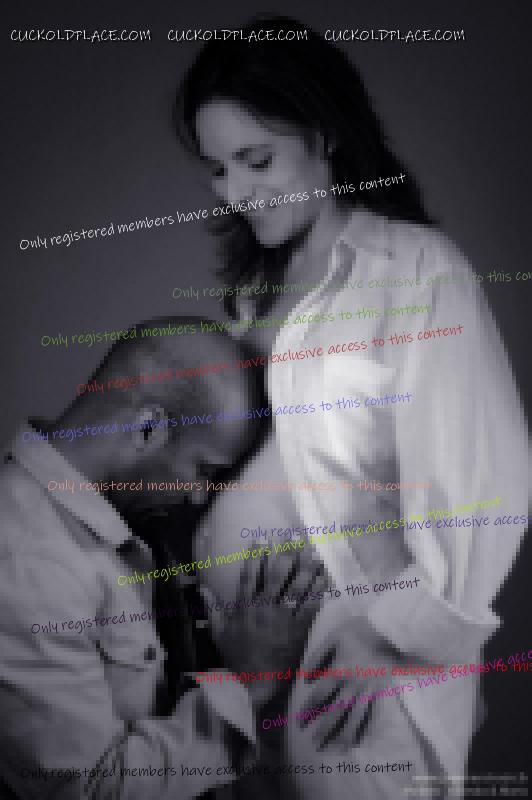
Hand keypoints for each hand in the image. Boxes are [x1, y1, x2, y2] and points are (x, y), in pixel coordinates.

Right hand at [216, 548, 324, 704]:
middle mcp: (264, 609)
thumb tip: (202, 588)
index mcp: (244, 608)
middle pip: (276, 576)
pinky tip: (324, 576)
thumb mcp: (220, 635)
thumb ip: (212, 610)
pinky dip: (318, 590)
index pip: (249, 576)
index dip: (255, 556)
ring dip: (305, 567)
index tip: (261, 539)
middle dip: (286, 554)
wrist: (261, 686)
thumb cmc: (240, 660)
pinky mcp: (301, 629)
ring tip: (312, 550)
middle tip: (294, 537)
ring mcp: (284, 618)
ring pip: (296, 587)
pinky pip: (311, 605)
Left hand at [286, 607, 391, 751]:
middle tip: (314, 744)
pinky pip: (374, 715)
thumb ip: (318, 658)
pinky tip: (358, 741)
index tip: (300, 722)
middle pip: (337, 711)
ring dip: (343, 735)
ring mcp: (370, 690)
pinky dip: (365, 729)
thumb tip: (306, 680)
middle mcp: (354, 684)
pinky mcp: (382, 691)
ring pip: (355, 717)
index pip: (321, 695)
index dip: (309, 709)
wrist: (390, 629)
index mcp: (340, 670)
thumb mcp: (333, 637)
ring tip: (333, 749)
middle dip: (324, 729)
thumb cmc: (358, 630)